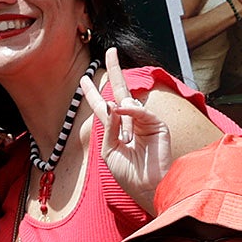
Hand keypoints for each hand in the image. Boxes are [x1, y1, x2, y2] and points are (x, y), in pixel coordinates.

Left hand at [85, 48, 170, 207]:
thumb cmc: (130, 176)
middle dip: (115, 71)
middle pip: (121, 92)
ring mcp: (145, 122)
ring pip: (128, 102)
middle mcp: (132, 123)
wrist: (148, 189)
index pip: (104, 107)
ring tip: (122, 129)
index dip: (93, 93)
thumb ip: (108, 127)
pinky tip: (120, 109)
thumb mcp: (109, 151)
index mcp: (119, 131)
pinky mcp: (157, 125)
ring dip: (119, 106)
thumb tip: (111, 103)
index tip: (84, 79)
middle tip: (109, 52)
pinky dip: (130, 109)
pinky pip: (141, 111)